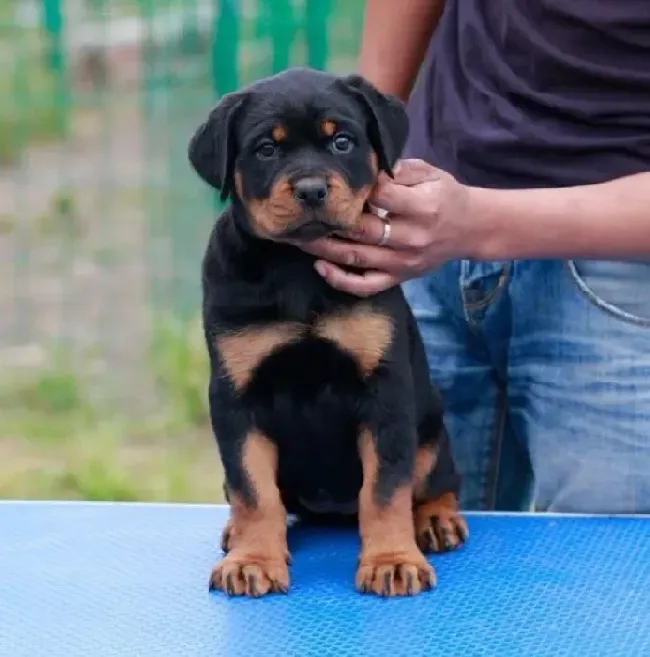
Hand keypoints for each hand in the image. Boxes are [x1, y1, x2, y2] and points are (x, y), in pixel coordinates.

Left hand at [300, 159, 473, 295]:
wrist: (470, 228)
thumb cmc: (444, 196)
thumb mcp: (429, 173)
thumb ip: (398, 169)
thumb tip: (363, 166)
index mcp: (422, 207)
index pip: (381, 196)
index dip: (357, 187)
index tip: (338, 181)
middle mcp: (411, 237)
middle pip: (362, 231)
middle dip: (327, 223)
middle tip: (299, 214)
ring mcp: (403, 262)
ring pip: (357, 258)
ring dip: (324, 249)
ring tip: (299, 238)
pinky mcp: (399, 277)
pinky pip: (366, 285)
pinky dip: (341, 280)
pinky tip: (321, 267)